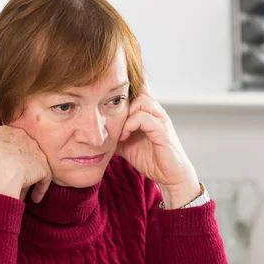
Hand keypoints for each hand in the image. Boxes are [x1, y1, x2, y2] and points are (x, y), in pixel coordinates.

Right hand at [0, 125, 52, 202]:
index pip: (13, 143)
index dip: (11, 158)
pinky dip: (40, 189)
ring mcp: (35, 150)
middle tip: (16, 183)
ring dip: (30, 181)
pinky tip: (35, 199)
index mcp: (5, 131)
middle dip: (22, 169)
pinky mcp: (43, 165)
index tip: (8, 169)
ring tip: (22, 195)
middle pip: (25, 154)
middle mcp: (23, 136)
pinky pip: (44, 178)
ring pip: (35, 166)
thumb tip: (0, 165)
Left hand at [116, 84, 199, 208]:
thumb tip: (95, 131)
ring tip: (119, 131)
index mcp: (147, 111)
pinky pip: (144, 118)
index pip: (137, 87)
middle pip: (137, 88)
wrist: (169, 176)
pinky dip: (130, 125)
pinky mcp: (162, 131)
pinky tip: (124, 137)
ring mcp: (160, 119)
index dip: (122, 87)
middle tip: (109, 117)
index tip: (104, 95)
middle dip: (120, 101)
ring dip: (125, 114)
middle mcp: (155, 111)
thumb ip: (114, 132)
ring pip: (141, 100)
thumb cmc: (150, 158)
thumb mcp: (125, 143)